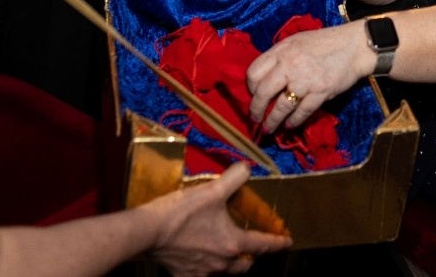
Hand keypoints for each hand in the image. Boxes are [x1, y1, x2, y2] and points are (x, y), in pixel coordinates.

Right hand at [145, 163, 291, 275]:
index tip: (287, 242)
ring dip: (230, 264)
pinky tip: (200, 261)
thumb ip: (234, 178)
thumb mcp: (212, 189)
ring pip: (225, 273)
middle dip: (251, 257)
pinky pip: (201, 276)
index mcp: (233, 243)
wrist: (148, 232)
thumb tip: (247, 168)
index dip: (277, 242)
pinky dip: (205, 270)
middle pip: (245, 265)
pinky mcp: (184, 275)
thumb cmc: (181, 212)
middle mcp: (222, 262)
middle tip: (252, 247)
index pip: (263, 244)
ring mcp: (203, 272)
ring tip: (227, 253)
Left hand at [246, 21, 371, 132]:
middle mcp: (289, 65)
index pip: (254, 72)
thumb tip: (265, 77)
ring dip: (272, 121)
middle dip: (255, 109)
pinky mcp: (320, 93)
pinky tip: (289, 125)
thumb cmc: (324, 42)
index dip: (250, 87)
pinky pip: (301, 113)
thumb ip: (280, 57)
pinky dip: (293, 122)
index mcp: (281, 51)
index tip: (253, 94)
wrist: (354, 46)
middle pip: (263, 92)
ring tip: (269, 128)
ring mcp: (305, 81)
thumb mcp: (296, 42)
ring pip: (280, 107)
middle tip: (254, 118)